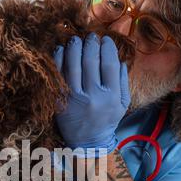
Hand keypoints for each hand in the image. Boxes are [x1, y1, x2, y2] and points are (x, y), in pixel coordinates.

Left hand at [53, 33, 130, 155]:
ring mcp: (74, 99)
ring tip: (75, 40)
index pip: (109, 64)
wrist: (87, 143)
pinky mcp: (59, 101)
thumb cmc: (106, 120)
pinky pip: (57, 75)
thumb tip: (119, 58)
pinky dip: (58, 59)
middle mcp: (92, 96)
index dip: (107, 48)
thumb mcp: (122, 104)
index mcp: (111, 96)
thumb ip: (123, 81)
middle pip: (90, 61)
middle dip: (90, 44)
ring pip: (72, 65)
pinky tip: (61, 50)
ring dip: (74, 48)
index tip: (105, 40)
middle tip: (90, 37)